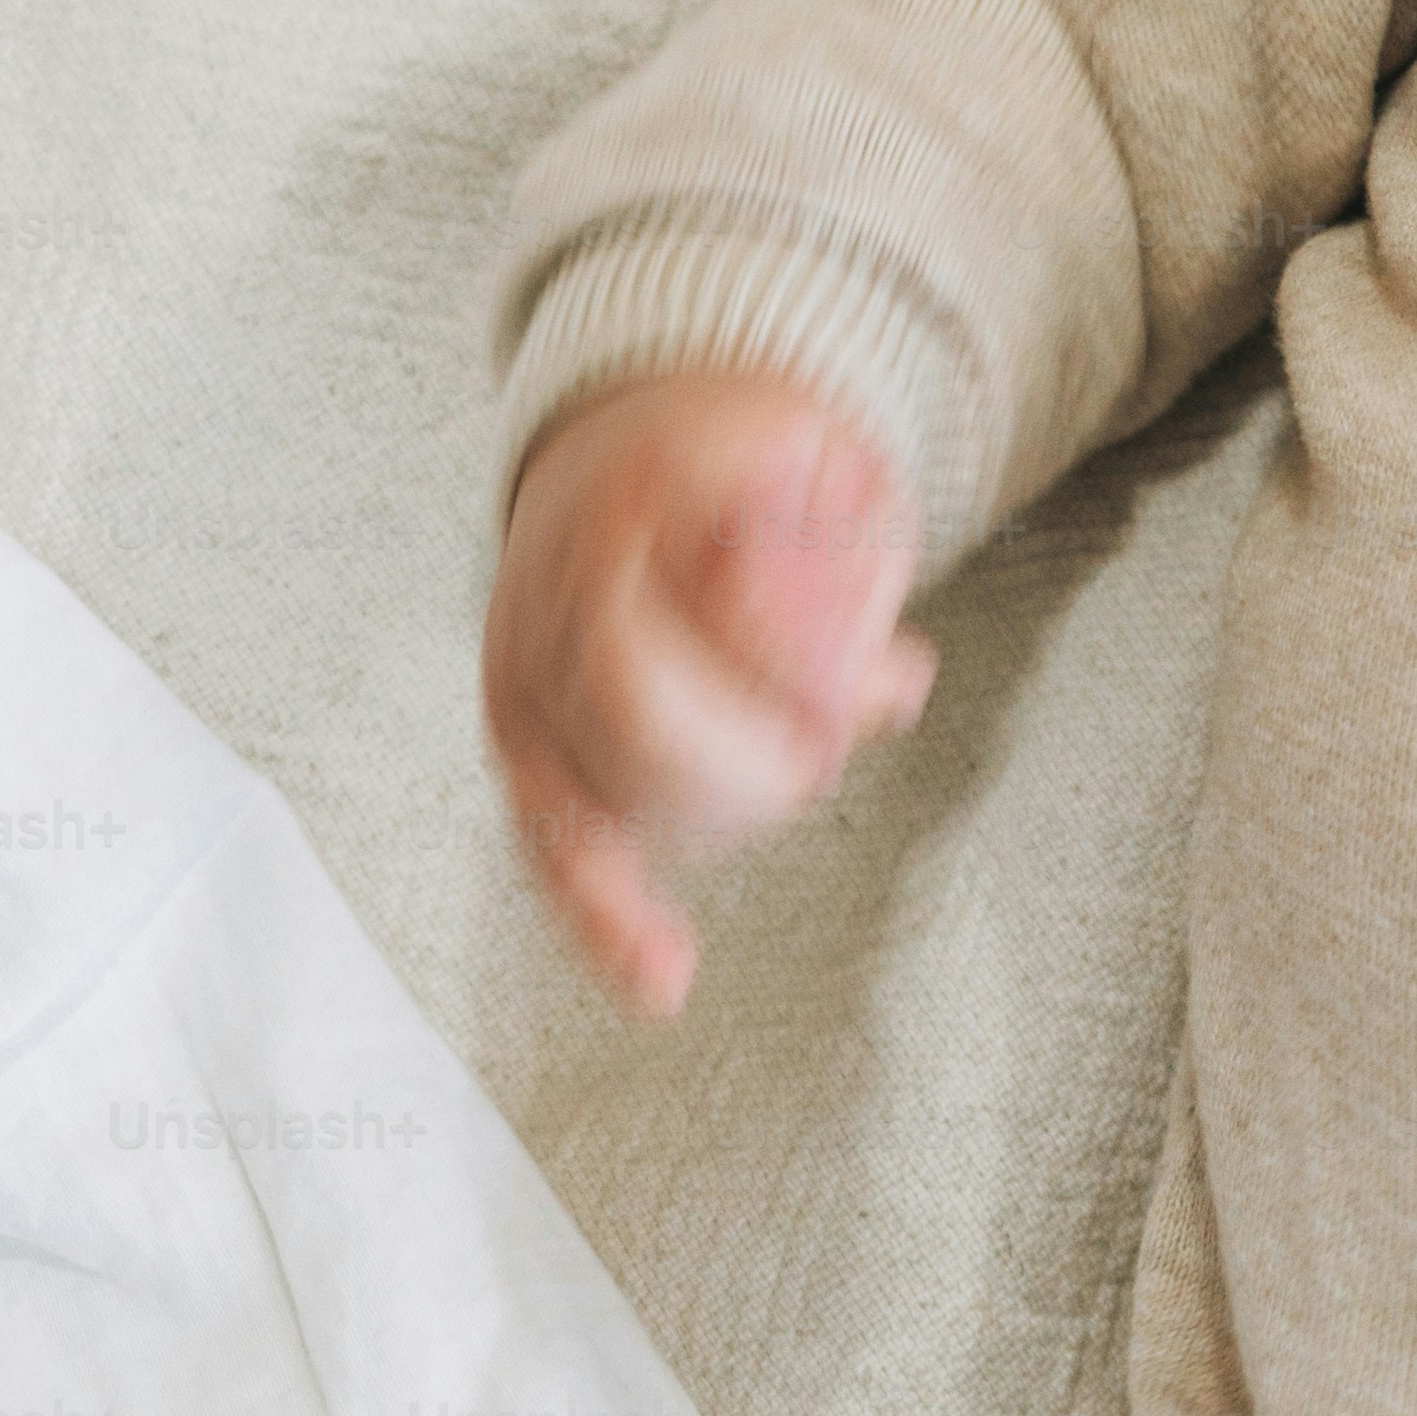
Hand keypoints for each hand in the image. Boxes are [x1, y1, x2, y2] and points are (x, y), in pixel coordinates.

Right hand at [480, 366, 933, 1018]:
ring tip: (797, 755)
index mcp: (645, 489)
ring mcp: (528, 672)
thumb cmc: (752, 463)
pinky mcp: (527, 747)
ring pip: (613, 793)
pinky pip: (555, 849)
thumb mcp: (836, 466)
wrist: (627, 438)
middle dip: (759, 758)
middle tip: (832, 741)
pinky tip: (662, 978)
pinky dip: (609, 920)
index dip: (797, 668)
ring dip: (728, 808)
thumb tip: (890, 684)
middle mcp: (560, 586)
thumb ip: (865, 568)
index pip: (713, 605)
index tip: (877, 680)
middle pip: (643, 720)